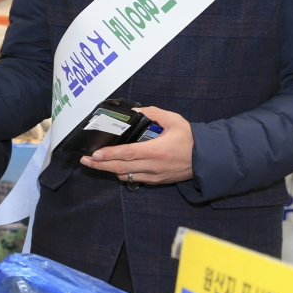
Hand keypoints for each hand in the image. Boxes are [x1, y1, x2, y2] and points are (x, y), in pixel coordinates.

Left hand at [79, 107, 194, 184]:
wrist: (207, 159)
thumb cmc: (191, 139)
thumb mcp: (174, 120)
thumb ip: (154, 113)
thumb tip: (136, 110)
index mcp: (156, 150)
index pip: (127, 154)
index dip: (109, 155)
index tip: (94, 154)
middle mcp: (152, 166)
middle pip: (120, 168)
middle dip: (100, 165)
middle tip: (85, 160)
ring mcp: (154, 176)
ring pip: (125, 176)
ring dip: (109, 170)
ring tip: (96, 163)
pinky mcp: (157, 181)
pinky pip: (135, 179)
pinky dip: (123, 174)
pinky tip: (115, 167)